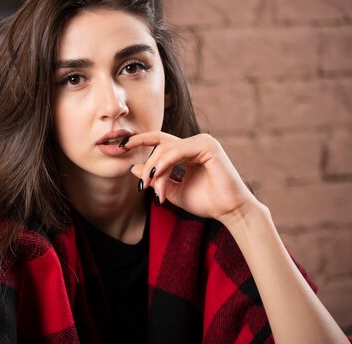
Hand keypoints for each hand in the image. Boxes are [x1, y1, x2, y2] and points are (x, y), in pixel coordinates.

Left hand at [124, 131, 260, 223]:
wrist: (230, 212)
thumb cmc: (207, 202)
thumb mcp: (173, 191)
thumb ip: (156, 179)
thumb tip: (134, 168)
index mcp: (188, 150)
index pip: (160, 140)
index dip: (140, 140)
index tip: (121, 146)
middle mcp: (196, 143)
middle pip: (160, 145)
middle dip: (147, 164)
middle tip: (141, 184)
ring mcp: (203, 141)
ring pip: (166, 149)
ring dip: (155, 169)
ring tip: (150, 186)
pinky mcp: (208, 146)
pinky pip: (177, 151)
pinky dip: (164, 164)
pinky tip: (157, 175)